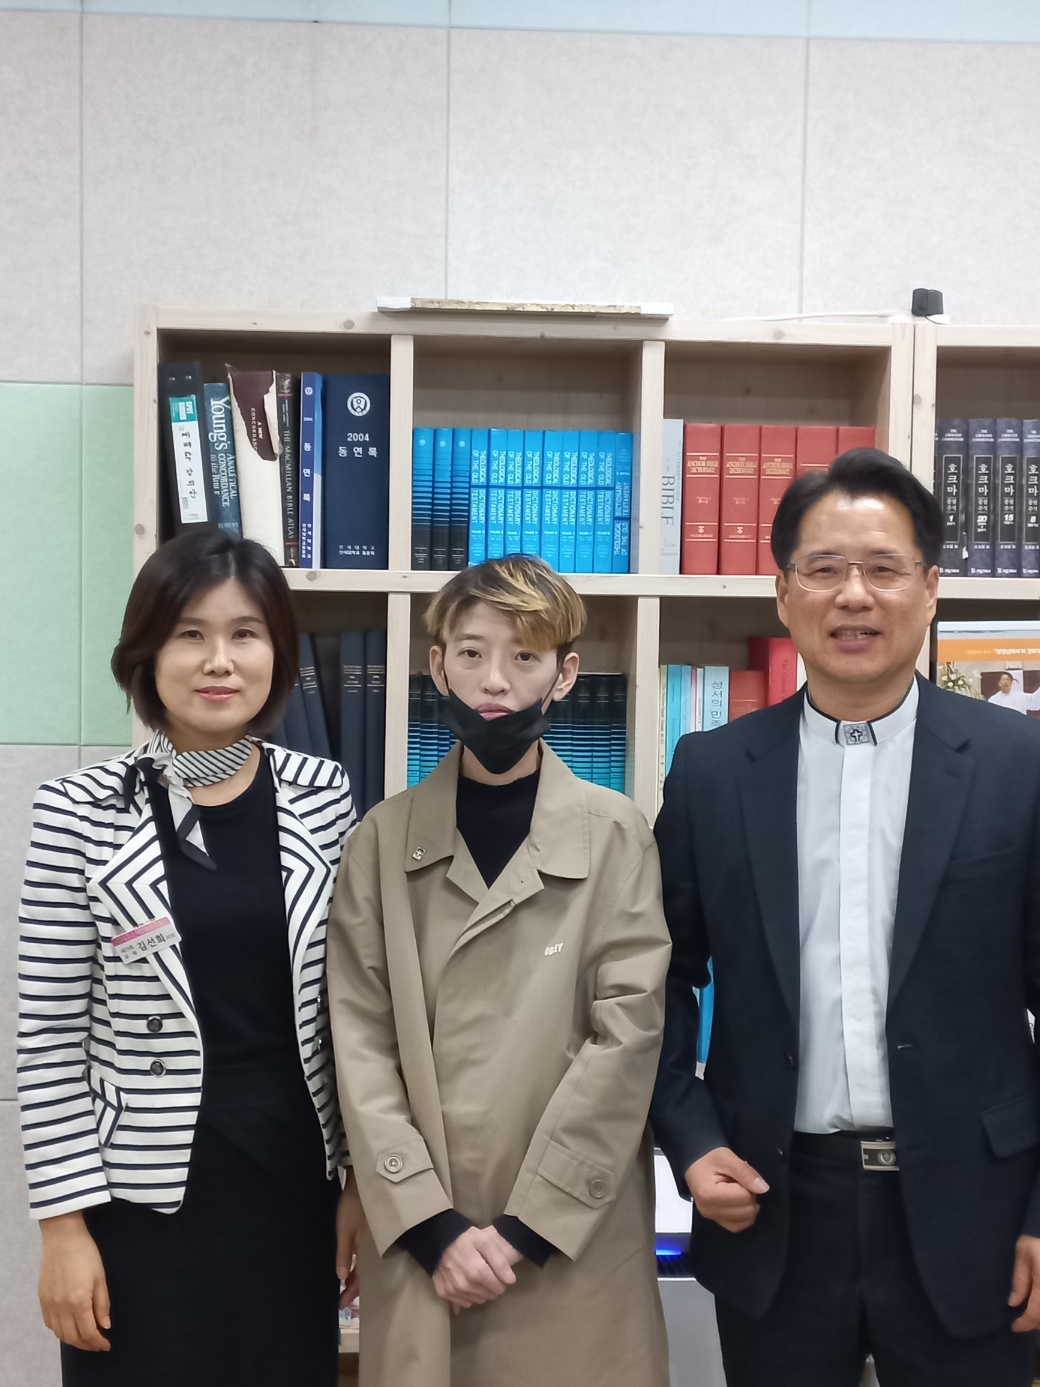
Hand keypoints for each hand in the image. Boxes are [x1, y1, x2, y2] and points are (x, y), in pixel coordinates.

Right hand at [38, 1212, 110, 1351]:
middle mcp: (61, 1307)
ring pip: (59, 1333)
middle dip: (86, 1344)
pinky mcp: (42, 1299)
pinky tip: (68, 1327)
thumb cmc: (86, 1254)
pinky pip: (50, 1323)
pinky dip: (60, 1330)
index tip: (106, 1345)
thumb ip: (102, 1304)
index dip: (98, 1342)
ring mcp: (49, 1304)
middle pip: (72, 1337)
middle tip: (97, 1344)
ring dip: (73, 1340)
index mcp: (78, 1302)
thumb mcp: (100, 1277)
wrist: (62, 1238)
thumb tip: (104, 1325)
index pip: (88, 1332)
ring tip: (85, 1338)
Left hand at [336, 1170, 364, 1306]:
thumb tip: (340, 1278)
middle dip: (354, 1287)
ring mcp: (373, 1241)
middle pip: (365, 1274)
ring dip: (356, 1275)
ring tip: (345, 1285)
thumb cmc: (353, 1207)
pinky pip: (365, 1255)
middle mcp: (373, 1249)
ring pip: (366, 1264)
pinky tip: (352, 1265)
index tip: (342, 1305)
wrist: (364, 1182)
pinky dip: (358, 1263)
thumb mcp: (344, 1231)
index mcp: (368, 1251)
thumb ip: (344, 1254)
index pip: (361, 1279)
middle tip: (343, 1299)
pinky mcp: (371, 1233)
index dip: (351, 1292)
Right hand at [432, 1226, 520, 1309]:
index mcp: (475, 1271)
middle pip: (488, 1295)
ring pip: (477, 1300)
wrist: (438, 1239)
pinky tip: (467, 1282)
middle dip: (492, 1287)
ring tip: (477, 1277)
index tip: (501, 1276)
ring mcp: (452, 1290)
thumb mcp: (485, 1241)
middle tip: (488, 1274)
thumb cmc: (464, 1239)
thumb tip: (510, 1280)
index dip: (502, 1283)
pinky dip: (469, 1296)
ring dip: (481, 1292)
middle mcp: (463, 1285)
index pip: (497, 1287)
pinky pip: (464, 1303)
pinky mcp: (444, 1293)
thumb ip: (499, 1261)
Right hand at [685, 1146, 768, 1232]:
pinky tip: (738, 1201)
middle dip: (749, 1195)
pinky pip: (739, 1225)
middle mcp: (709, 1210)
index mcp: (708, 1194)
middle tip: (739, 1182)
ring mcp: (712, 1218)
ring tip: (737, 1190)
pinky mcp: (717, 1222)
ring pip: (746, 1221)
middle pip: (747, 1212)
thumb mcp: (727, 1157)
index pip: (745, 1197)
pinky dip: (744, 1214)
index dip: (748, 1184)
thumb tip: (763, 1188)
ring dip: (748, 1205)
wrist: (695, 1164)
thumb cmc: (709, 1159)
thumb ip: (745, 1172)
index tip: (739, 1175)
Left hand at [1009, 1234, 1039, 1330]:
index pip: (1036, 1314)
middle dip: (1036, 1323)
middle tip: (1022, 1320)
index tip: (1014, 1327)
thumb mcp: (1023, 1253)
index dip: (1025, 1324)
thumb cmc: (1037, 1238)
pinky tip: (1038, 1304)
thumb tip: (1013, 1303)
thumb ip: (1019, 1280)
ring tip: (1030, 1313)